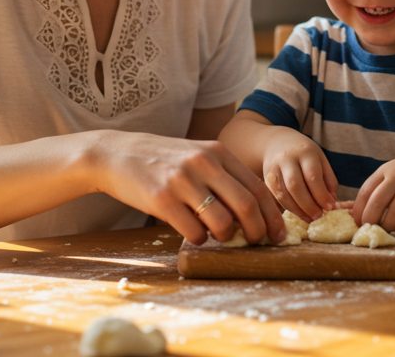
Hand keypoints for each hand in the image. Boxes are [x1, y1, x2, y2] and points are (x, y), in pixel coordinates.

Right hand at [92, 132, 284, 245]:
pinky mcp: (162, 199)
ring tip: (218, 235)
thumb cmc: (162, 160)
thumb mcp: (197, 156)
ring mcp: (182, 181)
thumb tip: (254, 212)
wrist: (117, 154)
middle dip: (257, 231)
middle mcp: (203, 163)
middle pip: (247, 206)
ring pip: (222, 222)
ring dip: (225, 237)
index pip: (258, 188)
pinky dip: (199, 239)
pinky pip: (194, 232)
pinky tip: (193, 233)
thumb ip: (223, 176)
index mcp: (217, 152)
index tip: (278, 234)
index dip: (272, 216)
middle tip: (255, 243)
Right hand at [260, 128, 337, 220]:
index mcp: (305, 152)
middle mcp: (287, 158)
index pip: (312, 176)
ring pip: (282, 194)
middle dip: (308, 205)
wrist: (277, 143)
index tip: (330, 207)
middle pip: (295, 186)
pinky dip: (287, 208)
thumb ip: (328, 180)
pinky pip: (275, 197)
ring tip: (310, 218)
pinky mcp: (265, 178)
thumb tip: (331, 203)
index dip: (321, 195)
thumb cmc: (304, 155)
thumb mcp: (320, 160)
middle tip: (319, 216)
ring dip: (297, 210)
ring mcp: (273, 168)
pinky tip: (298, 214)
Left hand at [351, 150, 394, 237]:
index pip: (365, 192)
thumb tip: (353, 214)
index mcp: (384, 171)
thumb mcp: (390, 173)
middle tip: (370, 230)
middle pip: (377, 202)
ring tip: (388, 231)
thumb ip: (375, 189)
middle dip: (370, 221)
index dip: (358, 211)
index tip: (357, 223)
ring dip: (389, 227)